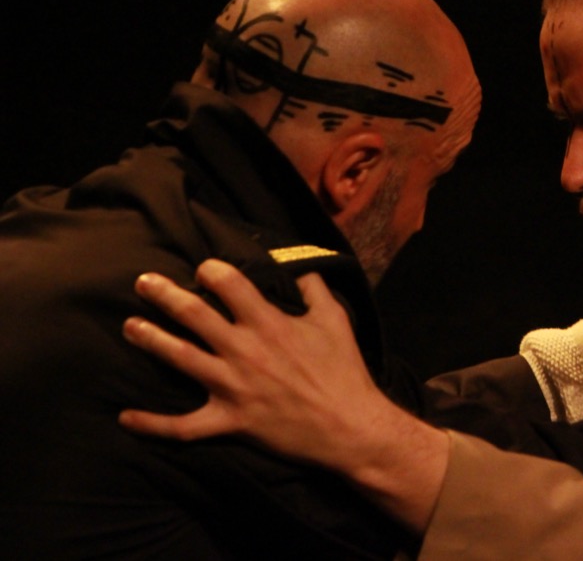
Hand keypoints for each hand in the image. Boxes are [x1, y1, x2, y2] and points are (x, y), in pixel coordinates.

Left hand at [118, 259, 408, 472]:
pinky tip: (126, 417)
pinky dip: (152, 424)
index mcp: (269, 323)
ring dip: (149, 340)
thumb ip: (314, 288)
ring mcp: (232, 387)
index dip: (211, 270)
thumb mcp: (335, 320)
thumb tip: (298, 265)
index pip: (229, 283)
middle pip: (192, 314)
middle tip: (143, 282)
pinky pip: (182, 427)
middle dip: (164, 294)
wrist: (349, 426)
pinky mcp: (229, 422)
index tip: (203, 268)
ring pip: (179, 358)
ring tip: (129, 326)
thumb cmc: (344, 370)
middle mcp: (244, 350)